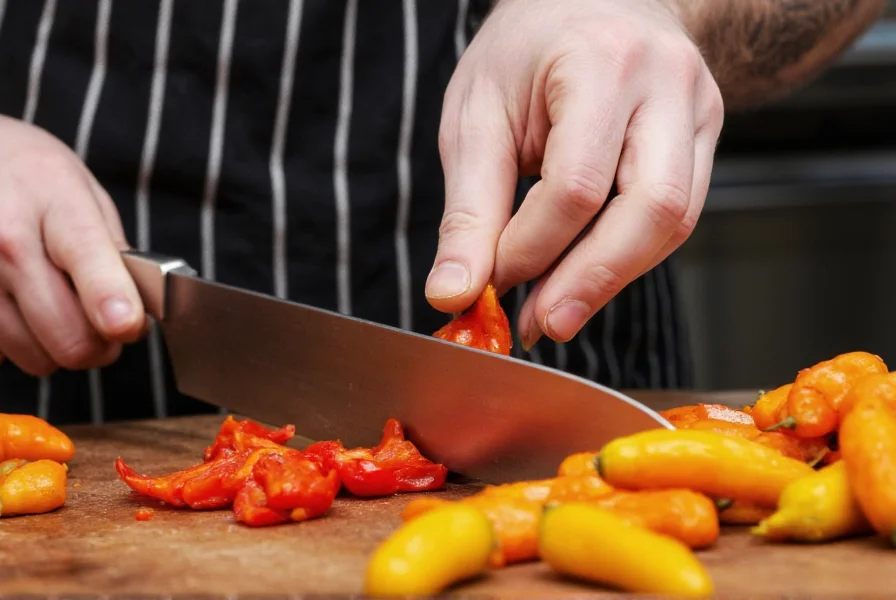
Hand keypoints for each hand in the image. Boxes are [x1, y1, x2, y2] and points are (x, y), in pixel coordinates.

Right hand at [0, 116, 145, 375]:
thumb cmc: (34, 178)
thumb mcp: (86, 195)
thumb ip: (116, 253)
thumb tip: (136, 312)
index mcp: (56, 207)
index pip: (90, 266)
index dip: (115, 305)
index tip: (128, 325)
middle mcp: (7, 243)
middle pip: (69, 336)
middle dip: (100, 346)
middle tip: (107, 329)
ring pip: (37, 357)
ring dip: (59, 349)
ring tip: (59, 311)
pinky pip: (1, 356)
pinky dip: (20, 346)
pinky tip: (21, 310)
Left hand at [428, 0, 723, 347]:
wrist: (595, 1)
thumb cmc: (527, 49)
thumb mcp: (476, 115)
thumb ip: (468, 209)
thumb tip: (454, 294)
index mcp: (601, 62)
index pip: (576, 183)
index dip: (532, 247)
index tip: (494, 280)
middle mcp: (668, 84)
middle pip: (652, 208)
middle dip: (591, 280)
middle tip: (540, 325)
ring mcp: (699, 110)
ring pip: (674, 221)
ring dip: (612, 277)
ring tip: (557, 308)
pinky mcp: (706, 137)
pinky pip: (678, 216)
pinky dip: (629, 255)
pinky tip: (586, 272)